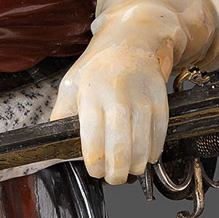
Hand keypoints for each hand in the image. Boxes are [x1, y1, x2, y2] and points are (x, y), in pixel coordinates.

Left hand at [52, 38, 170, 184]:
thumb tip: (57, 148)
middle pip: (120, 150)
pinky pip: (160, 135)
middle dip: (116, 173)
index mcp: (90, 95)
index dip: (95, 166)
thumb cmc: (98, 67)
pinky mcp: (161, 99)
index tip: (95, 170)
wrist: (132, 40)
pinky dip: (153, 152)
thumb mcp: (71, 85)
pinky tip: (145, 156)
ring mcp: (142, 98)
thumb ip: (62, 116)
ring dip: (136, 166)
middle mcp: (117, 97)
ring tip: (129, 169)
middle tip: (113, 178)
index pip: (94, 144)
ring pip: (142, 147)